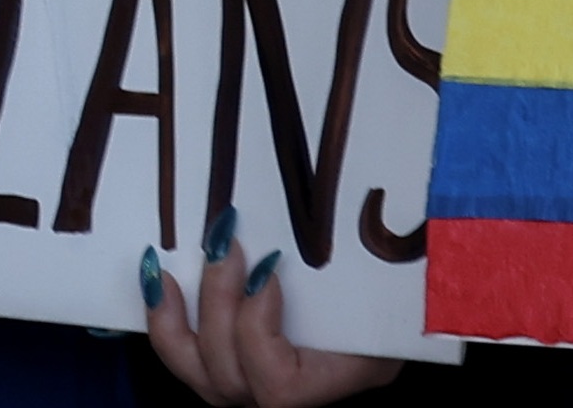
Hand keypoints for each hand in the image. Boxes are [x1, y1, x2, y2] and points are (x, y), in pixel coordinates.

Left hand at [141, 197, 404, 399]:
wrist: (399, 312)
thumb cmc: (408, 287)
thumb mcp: (412, 276)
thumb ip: (402, 251)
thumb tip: (408, 185)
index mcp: (340, 374)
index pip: (277, 387)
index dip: (258, 334)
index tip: (269, 275)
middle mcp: (291, 395)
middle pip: (230, 376)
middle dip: (218, 307)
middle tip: (226, 244)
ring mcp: (253, 387)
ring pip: (199, 373)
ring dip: (179, 317)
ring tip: (174, 264)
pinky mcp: (229, 367)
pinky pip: (186, 359)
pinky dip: (167, 322)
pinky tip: (159, 280)